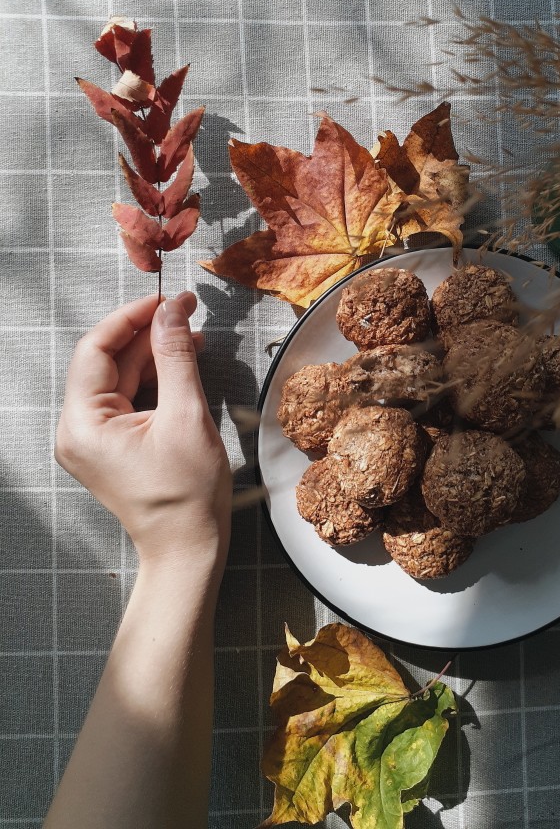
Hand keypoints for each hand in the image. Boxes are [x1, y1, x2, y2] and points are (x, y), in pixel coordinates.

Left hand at [55, 292, 231, 568]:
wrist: (189, 548)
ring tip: (193, 337)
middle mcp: (77, 430)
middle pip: (107, 361)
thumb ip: (176, 357)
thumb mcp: (187, 416)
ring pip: (119, 377)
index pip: (96, 348)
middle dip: (148, 334)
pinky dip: (153, 379)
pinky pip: (127, 398)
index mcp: (84, 424)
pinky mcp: (110, 446)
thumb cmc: (187, 496)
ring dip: (154, 355)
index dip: (131, 317)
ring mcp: (92, 440)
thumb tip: (173, 311)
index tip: (167, 300)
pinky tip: (181, 365)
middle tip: (188, 312)